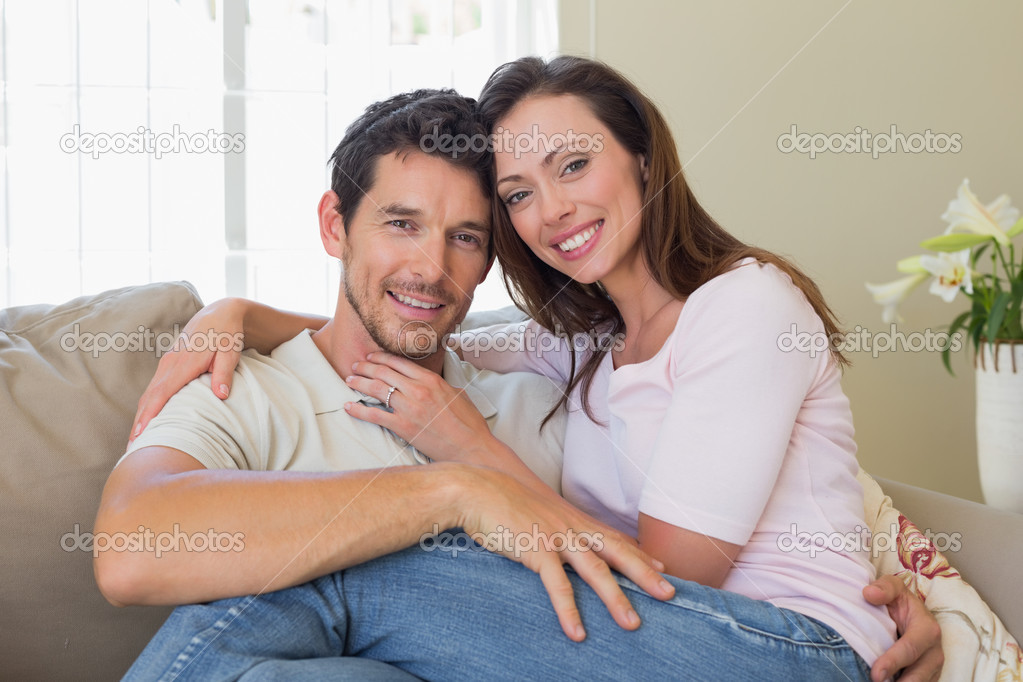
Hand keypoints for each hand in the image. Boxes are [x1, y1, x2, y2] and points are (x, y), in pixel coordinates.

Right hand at [128, 298, 244, 444]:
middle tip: (132, 446)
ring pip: (149, 393)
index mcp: (184, 363)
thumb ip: (224, 374)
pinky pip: (154, 387)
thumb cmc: (227, 335)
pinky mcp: (168, 363)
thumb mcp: (230, 353)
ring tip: (135, 439)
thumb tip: (221, 396)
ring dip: (141, 415)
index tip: (141, 433)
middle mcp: (170, 364)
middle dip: (139, 421)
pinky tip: (147, 418)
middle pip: (150, 397)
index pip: (162, 393)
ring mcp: (167, 363)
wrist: (219, 313)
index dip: (150, 414)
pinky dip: (148, 404)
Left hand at [343, 351, 496, 463]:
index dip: (381, 358)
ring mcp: (409, 408)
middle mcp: (418, 390)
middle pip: (384, 372)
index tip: (371, 357)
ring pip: (376, 389)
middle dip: (366, 367)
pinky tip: (348, 406)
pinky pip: (374, 415)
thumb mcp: (458, 394)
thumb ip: (441, 385)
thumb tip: (431, 383)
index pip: (399, 363)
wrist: (471, 447)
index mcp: (431, 380)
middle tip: (356, 365)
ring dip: (359, 382)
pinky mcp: (403, 427)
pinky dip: (358, 410)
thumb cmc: (468, 423)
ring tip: (349, 379)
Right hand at [450, 464, 675, 641]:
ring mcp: (556, 537)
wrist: (475, 488)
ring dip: (616, 599)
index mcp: (572, 518)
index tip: (661, 567)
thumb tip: (558, 540)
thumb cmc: (501, 500)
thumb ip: (553, 524)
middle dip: (644, 574)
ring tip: (632, 624)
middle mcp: (571, 526)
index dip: (639, 552)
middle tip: (669, 593)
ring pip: (595, 571)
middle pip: (617, 551)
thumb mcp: (536, 509)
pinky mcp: (535, 550)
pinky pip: (557, 585)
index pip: (614, 537)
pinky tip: (577, 632)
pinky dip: (569, 610)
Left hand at [864, 575, 942, 680]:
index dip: (893, 662)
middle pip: (918, 674)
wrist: (911, 613)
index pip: (910, 649)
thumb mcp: (893, 588)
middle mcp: (935, 651)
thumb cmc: (899, 601)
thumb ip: (884, 588)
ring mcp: (933, 667)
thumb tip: (869, 593)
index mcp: (928, 629)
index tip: (876, 674)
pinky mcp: (928, 676)